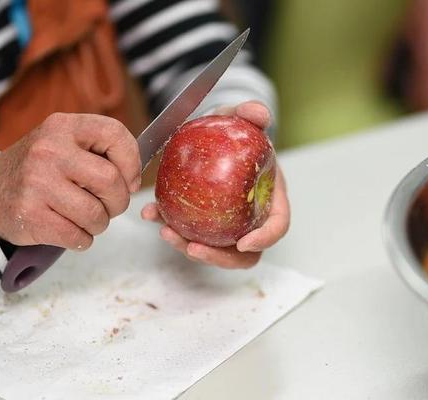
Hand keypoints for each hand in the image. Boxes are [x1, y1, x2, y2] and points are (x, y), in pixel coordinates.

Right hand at [0, 113, 140, 249]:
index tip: (128, 179)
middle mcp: (49, 150)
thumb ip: (100, 151)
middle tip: (108, 205)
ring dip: (100, 224)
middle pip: (110, 181)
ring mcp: (37, 183)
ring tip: (86, 218)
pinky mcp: (30, 214)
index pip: (115, 134)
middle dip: (118, 201)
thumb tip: (133, 180)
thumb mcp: (64, 143)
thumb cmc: (41, 170)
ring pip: (96, 214)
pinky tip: (70, 229)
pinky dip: (82, 239)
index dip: (131, 161)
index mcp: (63, 126)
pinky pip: (78, 236)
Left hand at [141, 101, 290, 268]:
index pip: (277, 226)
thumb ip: (250, 113)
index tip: (243, 242)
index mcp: (271, 198)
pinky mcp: (204, 224)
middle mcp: (252, 218)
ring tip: (166, 232)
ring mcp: (228, 225)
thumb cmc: (233, 132)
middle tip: (194, 247)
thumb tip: (259, 113)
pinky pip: (190, 234)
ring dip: (190, 247)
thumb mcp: (239, 118)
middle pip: (245, 253)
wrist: (213, 136)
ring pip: (216, 250)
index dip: (265, 239)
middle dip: (220, 258)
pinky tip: (151, 215)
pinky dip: (170, 227)